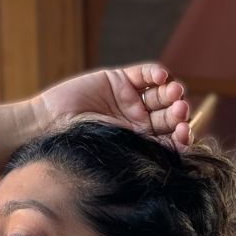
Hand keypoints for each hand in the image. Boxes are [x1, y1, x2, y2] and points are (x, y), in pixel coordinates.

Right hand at [36, 62, 192, 153]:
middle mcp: (140, 123)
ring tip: (174, 93)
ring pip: (160, 95)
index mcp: (142, 146)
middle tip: (181, 112)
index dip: (181, 138)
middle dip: (177, 114)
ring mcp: (131, 101)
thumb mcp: (115, 154)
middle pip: (168, 116)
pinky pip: (143, 74)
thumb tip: (175, 163)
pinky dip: (154, 73)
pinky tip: (161, 76)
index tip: (185, 137)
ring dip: (171, 93)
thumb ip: (142, 155)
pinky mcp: (120, 80)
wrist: (50, 127)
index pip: (169, 141)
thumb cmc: (79, 149)